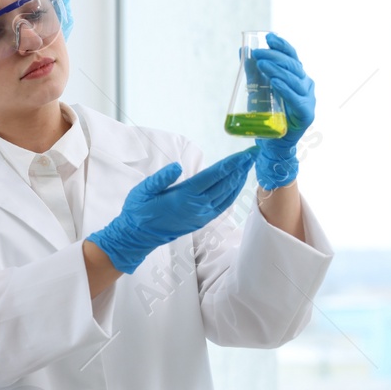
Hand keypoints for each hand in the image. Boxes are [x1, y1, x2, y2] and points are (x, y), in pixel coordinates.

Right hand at [88, 150, 255, 272]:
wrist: (137, 236)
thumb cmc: (138, 211)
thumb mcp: (143, 191)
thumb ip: (161, 178)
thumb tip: (177, 166)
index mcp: (184, 196)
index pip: (213, 176)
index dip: (230, 164)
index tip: (244, 153)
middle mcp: (197, 207)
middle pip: (225, 184)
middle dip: (240, 168)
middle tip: (253, 153)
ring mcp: (201, 215)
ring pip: (227, 195)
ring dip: (239, 179)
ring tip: (248, 165)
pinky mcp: (201, 221)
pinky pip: (223, 205)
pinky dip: (233, 193)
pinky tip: (237, 184)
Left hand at [249, 32, 314, 188]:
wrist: (272, 144)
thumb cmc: (267, 116)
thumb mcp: (257, 90)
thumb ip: (253, 72)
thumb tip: (242, 52)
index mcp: (298, 78)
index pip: (292, 57)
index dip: (283, 46)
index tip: (269, 37)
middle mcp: (306, 86)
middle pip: (293, 66)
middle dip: (275, 57)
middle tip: (257, 53)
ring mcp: (308, 99)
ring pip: (295, 80)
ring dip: (277, 70)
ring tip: (262, 64)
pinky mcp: (306, 114)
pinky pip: (295, 99)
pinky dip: (284, 89)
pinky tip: (274, 82)